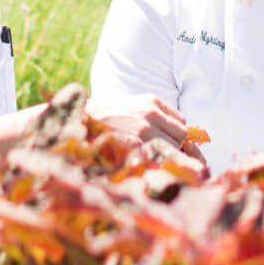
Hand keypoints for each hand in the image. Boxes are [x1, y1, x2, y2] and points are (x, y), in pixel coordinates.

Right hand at [84, 94, 206, 166]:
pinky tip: (141, 160)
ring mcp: (145, 131)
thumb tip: (176, 134)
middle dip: (174, 143)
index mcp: (152, 102)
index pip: (181, 120)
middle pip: (182, 134)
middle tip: (156, 149)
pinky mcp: (137, 147)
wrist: (82, 122)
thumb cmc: (106, 117)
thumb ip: (153, 116)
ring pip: (174, 148)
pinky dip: (155, 162)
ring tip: (146, 155)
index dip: (174, 131)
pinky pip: (159, 158)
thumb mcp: (133, 106)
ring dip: (164, 154)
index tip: (165, 138)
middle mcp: (151, 114)